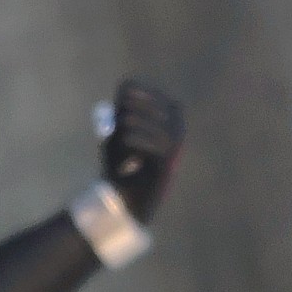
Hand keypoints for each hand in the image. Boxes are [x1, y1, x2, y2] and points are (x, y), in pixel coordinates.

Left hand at [100, 79, 184, 222]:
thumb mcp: (116, 138)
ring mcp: (174, 158)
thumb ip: (121, 116)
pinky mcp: (166, 172)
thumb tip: (126, 90)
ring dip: (145, 122)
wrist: (117, 202)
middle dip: (148, 105)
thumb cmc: (117, 170)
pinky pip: (161, 152)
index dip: (150, 94)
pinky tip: (126, 138)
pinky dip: (142, 141)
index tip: (127, 89)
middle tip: (125, 103)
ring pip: (169, 132)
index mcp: (167, 133)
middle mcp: (176, 145)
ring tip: (123, 121)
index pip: (170, 105)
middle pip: (173, 115)